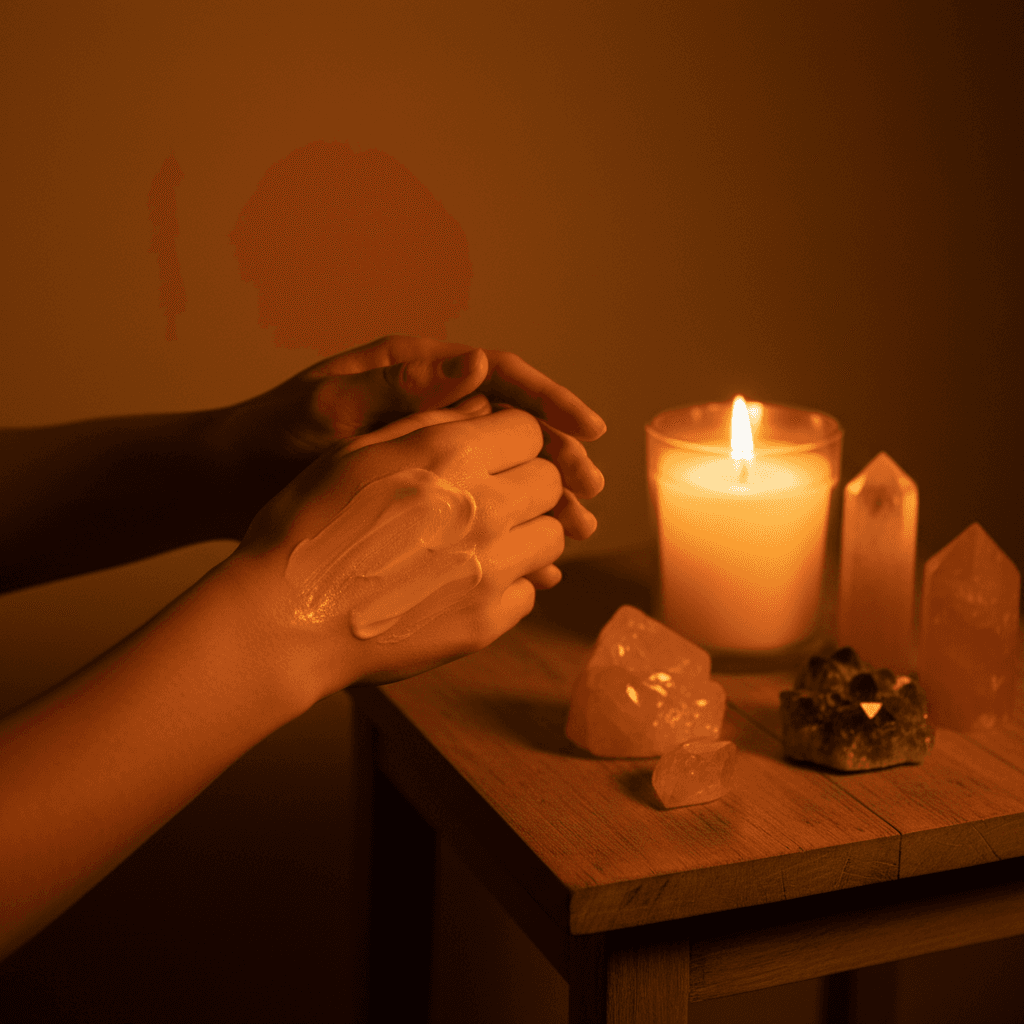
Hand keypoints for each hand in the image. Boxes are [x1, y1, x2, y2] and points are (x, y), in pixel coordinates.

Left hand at [210, 336, 604, 541]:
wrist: (223, 485)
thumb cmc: (267, 437)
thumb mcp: (330, 409)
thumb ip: (401, 388)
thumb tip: (477, 362)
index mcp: (415, 373)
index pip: (497, 378)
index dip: (548, 401)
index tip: (588, 429)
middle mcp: (428, 410)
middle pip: (510, 429)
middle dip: (554, 458)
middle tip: (589, 491)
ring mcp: (423, 454)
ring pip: (498, 473)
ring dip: (538, 499)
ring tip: (577, 530)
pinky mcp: (414, 494)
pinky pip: (471, 510)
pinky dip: (500, 532)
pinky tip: (529, 562)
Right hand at [232, 407, 565, 694]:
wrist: (282, 622)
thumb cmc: (307, 526)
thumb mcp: (357, 451)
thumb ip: (429, 423)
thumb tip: (485, 407)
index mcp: (453, 457)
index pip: (529, 429)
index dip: (510, 437)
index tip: (491, 450)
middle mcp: (486, 511)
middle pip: (550, 480)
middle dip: (526, 479)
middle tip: (488, 493)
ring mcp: (492, 573)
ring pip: (552, 536)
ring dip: (526, 530)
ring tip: (480, 537)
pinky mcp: (487, 623)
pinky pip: (528, 590)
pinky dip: (507, 582)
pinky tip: (465, 580)